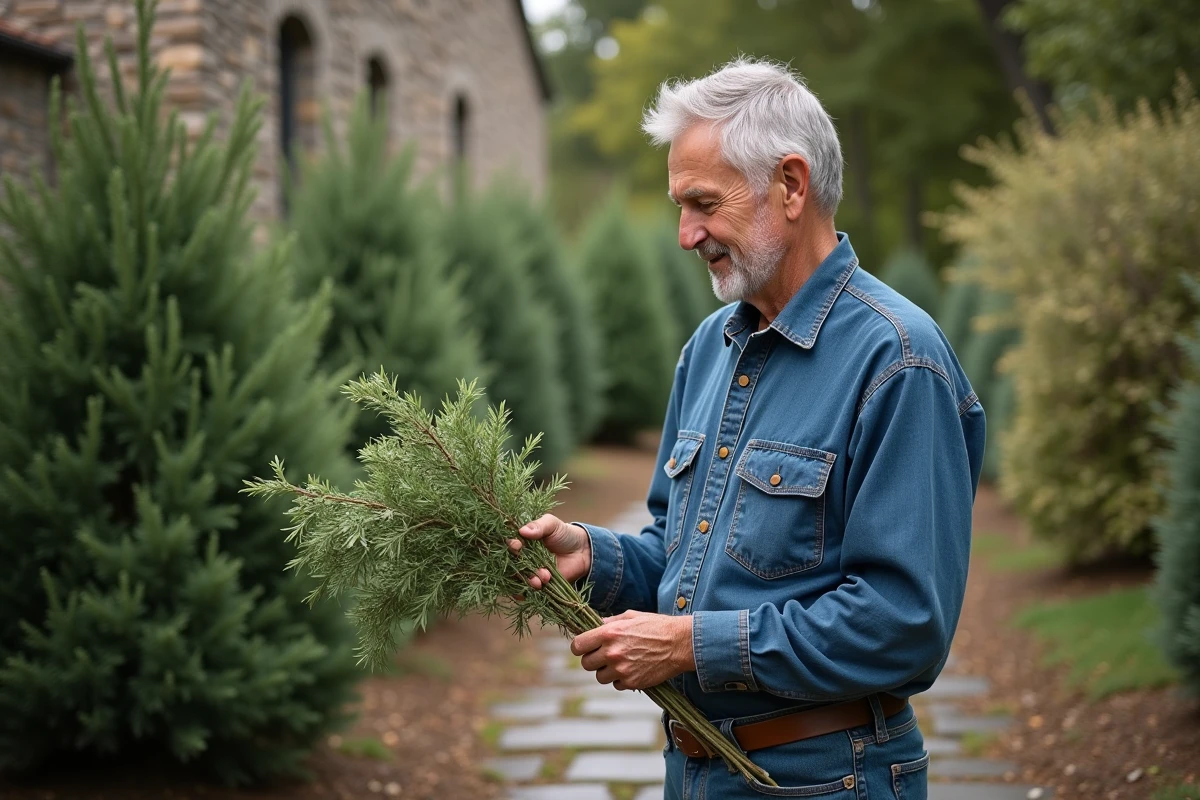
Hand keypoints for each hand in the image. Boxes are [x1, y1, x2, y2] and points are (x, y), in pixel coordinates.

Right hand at [508, 514, 591, 588]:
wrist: (582, 551)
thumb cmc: (564, 534)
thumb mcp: (552, 524)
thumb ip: (539, 526)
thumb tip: (523, 530)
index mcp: (523, 541)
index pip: (510, 543)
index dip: (511, 545)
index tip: (517, 545)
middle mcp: (523, 557)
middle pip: (512, 563)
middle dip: (519, 566)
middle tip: (529, 564)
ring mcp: (530, 571)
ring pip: (520, 578)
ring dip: (529, 579)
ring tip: (545, 577)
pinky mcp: (538, 583)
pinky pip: (527, 590)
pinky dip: (529, 591)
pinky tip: (539, 587)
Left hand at [570, 610, 694, 690]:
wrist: (680, 643)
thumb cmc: (656, 626)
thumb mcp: (630, 616)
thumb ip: (609, 622)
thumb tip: (594, 626)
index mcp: (609, 633)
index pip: (577, 646)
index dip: (579, 647)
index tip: (585, 647)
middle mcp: (612, 652)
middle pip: (586, 663)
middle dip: (593, 659)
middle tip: (605, 655)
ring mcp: (621, 669)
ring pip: (599, 677)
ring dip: (606, 671)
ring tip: (621, 662)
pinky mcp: (631, 682)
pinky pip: (616, 685)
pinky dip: (621, 679)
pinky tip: (633, 668)